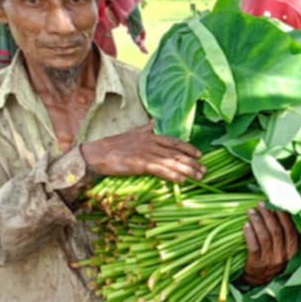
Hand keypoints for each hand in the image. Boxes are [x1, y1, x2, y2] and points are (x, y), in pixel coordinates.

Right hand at [80, 124, 204, 182]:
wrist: (96, 154)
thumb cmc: (114, 145)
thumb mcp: (134, 133)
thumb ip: (147, 128)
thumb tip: (155, 120)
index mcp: (150, 135)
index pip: (174, 141)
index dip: (189, 148)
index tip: (200, 154)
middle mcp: (150, 142)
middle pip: (177, 152)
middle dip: (192, 162)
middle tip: (204, 170)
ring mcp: (145, 153)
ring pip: (172, 161)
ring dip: (187, 170)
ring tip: (199, 177)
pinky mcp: (139, 164)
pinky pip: (160, 170)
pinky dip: (172, 175)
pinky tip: (182, 180)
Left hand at [240, 205, 300, 285]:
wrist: (260, 282)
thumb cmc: (276, 262)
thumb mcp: (291, 253)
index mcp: (294, 252)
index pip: (290, 230)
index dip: (282, 216)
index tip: (274, 204)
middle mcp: (284, 257)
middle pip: (276, 231)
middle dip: (268, 215)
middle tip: (260, 205)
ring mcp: (270, 261)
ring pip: (264, 237)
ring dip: (257, 222)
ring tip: (251, 212)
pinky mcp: (256, 265)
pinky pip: (253, 246)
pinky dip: (249, 234)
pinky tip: (246, 225)